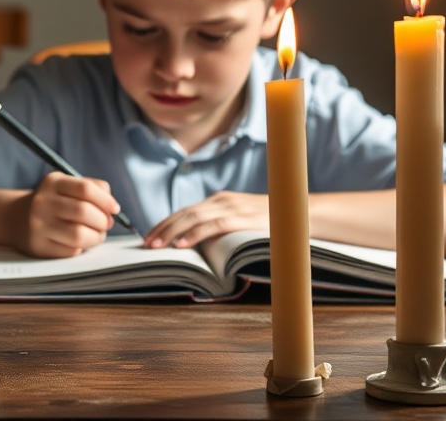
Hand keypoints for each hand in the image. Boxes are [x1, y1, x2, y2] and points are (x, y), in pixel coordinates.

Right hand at [18, 172, 120, 257]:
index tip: (115, 209)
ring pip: (79, 235)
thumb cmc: (53, 202)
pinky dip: (82, 247)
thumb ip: (92, 188)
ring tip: (98, 235)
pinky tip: (79, 242)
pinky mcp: (39, 246)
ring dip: (96, 237)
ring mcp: (38, 226)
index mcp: (53, 183)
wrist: (16, 218)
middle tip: (107, 224)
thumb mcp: (66, 186)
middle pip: (83, 212)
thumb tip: (112, 207)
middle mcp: (42, 202)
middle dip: (103, 220)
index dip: (106, 200)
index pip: (85, 189)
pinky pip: (71, 250)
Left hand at [143, 191, 268, 248]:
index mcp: (219, 201)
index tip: (150, 236)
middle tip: (146, 243)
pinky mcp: (242, 218)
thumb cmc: (270, 222)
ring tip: (157, 245)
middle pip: (184, 213)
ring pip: (194, 218)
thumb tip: (200, 244)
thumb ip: (222, 227)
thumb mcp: (241, 222)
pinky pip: (213, 226)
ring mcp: (232, 208)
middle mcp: (222, 201)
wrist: (299, 213)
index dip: (166, 223)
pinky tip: (182, 243)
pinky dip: (195, 234)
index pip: (185, 211)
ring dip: (172, 232)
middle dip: (163, 228)